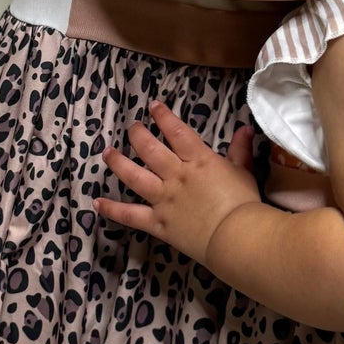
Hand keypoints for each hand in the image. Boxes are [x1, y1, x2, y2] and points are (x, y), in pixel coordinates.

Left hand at [98, 104, 261, 265]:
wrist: (235, 236)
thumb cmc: (243, 203)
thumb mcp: (244, 172)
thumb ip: (240, 150)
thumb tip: (245, 128)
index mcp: (198, 161)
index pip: (177, 132)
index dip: (163, 117)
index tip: (153, 106)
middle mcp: (176, 175)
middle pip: (150, 150)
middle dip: (138, 135)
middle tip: (131, 127)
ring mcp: (163, 199)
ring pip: (134, 176)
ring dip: (118, 163)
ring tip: (108, 153)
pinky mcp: (157, 222)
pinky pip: (130, 215)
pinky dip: (113, 209)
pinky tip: (98, 202)